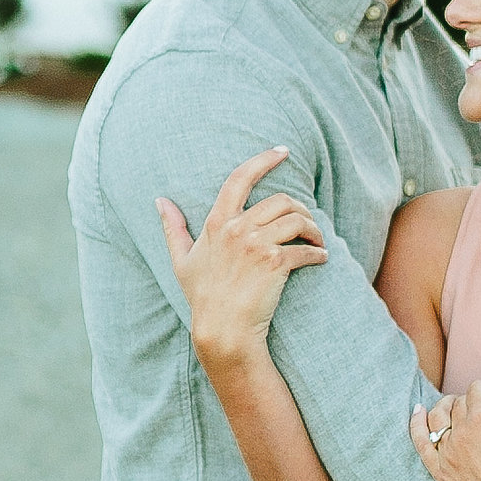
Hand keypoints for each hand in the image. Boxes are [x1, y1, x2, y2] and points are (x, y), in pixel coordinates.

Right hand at [157, 149, 326, 356]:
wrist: (223, 329)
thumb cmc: (203, 296)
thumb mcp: (181, 260)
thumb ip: (172, 228)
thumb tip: (160, 202)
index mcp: (217, 222)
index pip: (239, 179)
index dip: (263, 160)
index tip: (283, 151)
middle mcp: (237, 229)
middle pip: (281, 200)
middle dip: (301, 208)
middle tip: (307, 222)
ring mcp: (257, 245)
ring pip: (298, 220)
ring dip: (314, 229)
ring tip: (317, 240)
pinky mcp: (276, 264)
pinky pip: (306, 249)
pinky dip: (318, 253)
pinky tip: (321, 258)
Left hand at [409, 381, 480, 480]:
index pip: (479, 389)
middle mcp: (462, 432)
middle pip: (459, 402)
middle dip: (475, 402)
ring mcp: (448, 453)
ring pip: (438, 416)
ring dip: (447, 407)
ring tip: (459, 411)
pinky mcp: (440, 473)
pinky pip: (420, 441)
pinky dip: (416, 423)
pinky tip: (418, 412)